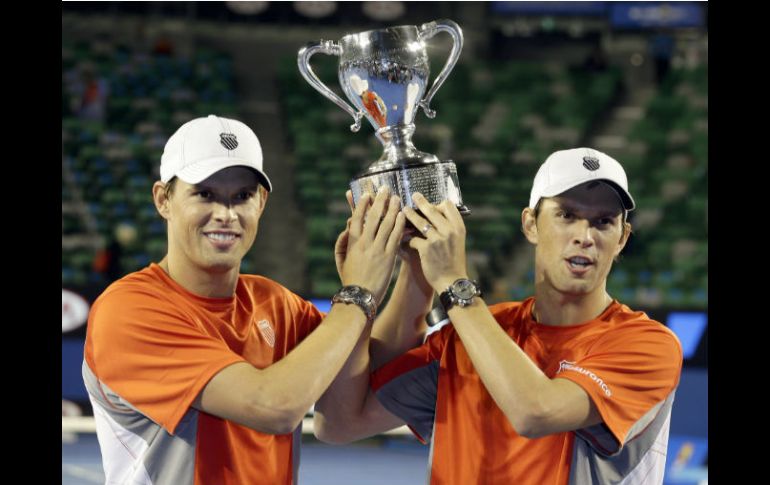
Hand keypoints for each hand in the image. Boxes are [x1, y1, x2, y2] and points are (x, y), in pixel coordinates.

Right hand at [337, 189, 404, 304]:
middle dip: (380, 200)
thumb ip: (342, 241)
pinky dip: (400, 225)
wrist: (360, 296)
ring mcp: (378, 250)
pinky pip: (396, 237)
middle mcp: (365, 243)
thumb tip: (348, 225)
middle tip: (386, 189)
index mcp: (352, 242)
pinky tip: (403, 216)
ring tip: (397, 198)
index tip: (368, 193)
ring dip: (393, 209)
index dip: (362, 203)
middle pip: (374, 216)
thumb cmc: (349, 278)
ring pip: (387, 224)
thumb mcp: (340, 259)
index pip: (357, 217)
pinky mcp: (389, 257)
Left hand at [402, 192, 468, 292]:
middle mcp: (449, 231)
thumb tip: (436, 214)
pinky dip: (407, 238)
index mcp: (458, 227)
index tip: (432, 205)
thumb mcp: (457, 241)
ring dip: (409, 215)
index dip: (439, 203)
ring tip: (404, 210)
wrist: (452, 281)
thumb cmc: (453, 261)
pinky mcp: (426, 249)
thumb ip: (449, 228)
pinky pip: (413, 239)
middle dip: (421, 202)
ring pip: (420, 222)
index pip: (448, 206)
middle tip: (414, 195)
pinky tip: (402, 238)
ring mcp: (437, 239)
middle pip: (432, 210)